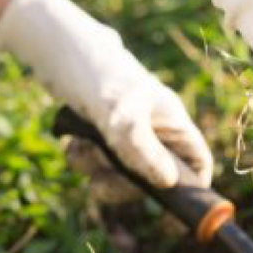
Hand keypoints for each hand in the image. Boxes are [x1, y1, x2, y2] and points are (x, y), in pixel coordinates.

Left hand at [0, 0, 212, 195]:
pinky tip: (72, 142)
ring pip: (121, 173)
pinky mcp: (101, 132)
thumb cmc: (95, 74)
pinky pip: (98, 162)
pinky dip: (84, 158)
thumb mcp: (120, 116)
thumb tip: (168, 184)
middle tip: (103, 175)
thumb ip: (142, 150)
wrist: (55, 48)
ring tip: (81, 150)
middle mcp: (153, 129)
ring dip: (98, 170)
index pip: (197, 162)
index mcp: (170, 121)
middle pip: (154, 178)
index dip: (190, 186)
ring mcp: (127, 132)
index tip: (166, 204)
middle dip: (125, 181)